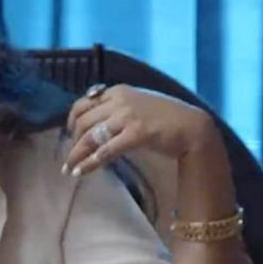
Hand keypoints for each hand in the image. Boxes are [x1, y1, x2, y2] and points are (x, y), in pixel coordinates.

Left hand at [63, 84, 219, 176]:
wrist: (194, 126)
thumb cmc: (165, 118)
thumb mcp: (136, 104)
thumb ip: (115, 108)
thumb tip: (91, 123)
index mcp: (117, 91)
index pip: (82, 104)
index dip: (71, 121)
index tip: (69, 135)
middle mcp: (120, 100)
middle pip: (83, 121)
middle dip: (72, 142)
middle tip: (68, 159)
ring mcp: (129, 115)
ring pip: (91, 136)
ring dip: (77, 155)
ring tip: (69, 170)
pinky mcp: (138, 132)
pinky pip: (107, 150)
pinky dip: (91, 162)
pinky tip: (82, 172)